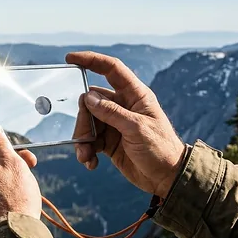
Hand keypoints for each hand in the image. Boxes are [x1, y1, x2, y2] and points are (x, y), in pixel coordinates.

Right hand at [68, 51, 186, 198]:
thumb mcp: (137, 129)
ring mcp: (115, 123)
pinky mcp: (109, 141)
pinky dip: (86, 151)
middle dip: (83, 120)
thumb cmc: (161, 149)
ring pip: (88, 122)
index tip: (71, 58)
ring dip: (83, 139)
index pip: (111, 69)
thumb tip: (88, 97)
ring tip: (86, 156)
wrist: (167, 178)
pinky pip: (89, 140)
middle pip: (91, 101)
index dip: (91, 60)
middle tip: (84, 139)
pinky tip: (90, 162)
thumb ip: (112, 112)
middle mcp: (123, 105)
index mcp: (135, 95)